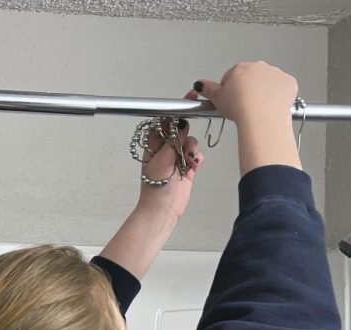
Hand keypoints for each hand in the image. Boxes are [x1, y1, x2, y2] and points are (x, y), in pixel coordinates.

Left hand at [136, 94, 203, 220]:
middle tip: (185, 144)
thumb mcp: (163, 159)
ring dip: (192, 149)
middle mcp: (165, 148)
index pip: (165, 121)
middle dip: (186, 134)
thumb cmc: (155, 187)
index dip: (175, 110)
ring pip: (191, 142)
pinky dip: (197, 158)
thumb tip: (180, 123)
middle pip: (180, 129)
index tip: (188, 100)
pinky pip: (197, 155)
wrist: (163, 210)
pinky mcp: (187, 168)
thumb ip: (173, 140)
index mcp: (153, 144)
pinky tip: (193, 166)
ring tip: (187, 161)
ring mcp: (176, 158)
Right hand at [196, 62, 300, 175]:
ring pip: (268, 82)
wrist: (261, 116)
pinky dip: (279, 96)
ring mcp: (276, 73)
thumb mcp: (217, 99)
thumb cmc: (239, 107)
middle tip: (245, 106)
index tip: (233, 102)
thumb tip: (198, 84)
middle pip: (252, 78)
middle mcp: (259, 66)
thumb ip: (207, 89)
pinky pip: (283, 88)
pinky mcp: (289, 82)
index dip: (232, 91)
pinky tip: (272, 106)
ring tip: (259, 108)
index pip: (233, 77)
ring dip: (264, 92)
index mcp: (240, 68)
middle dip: (248, 89)